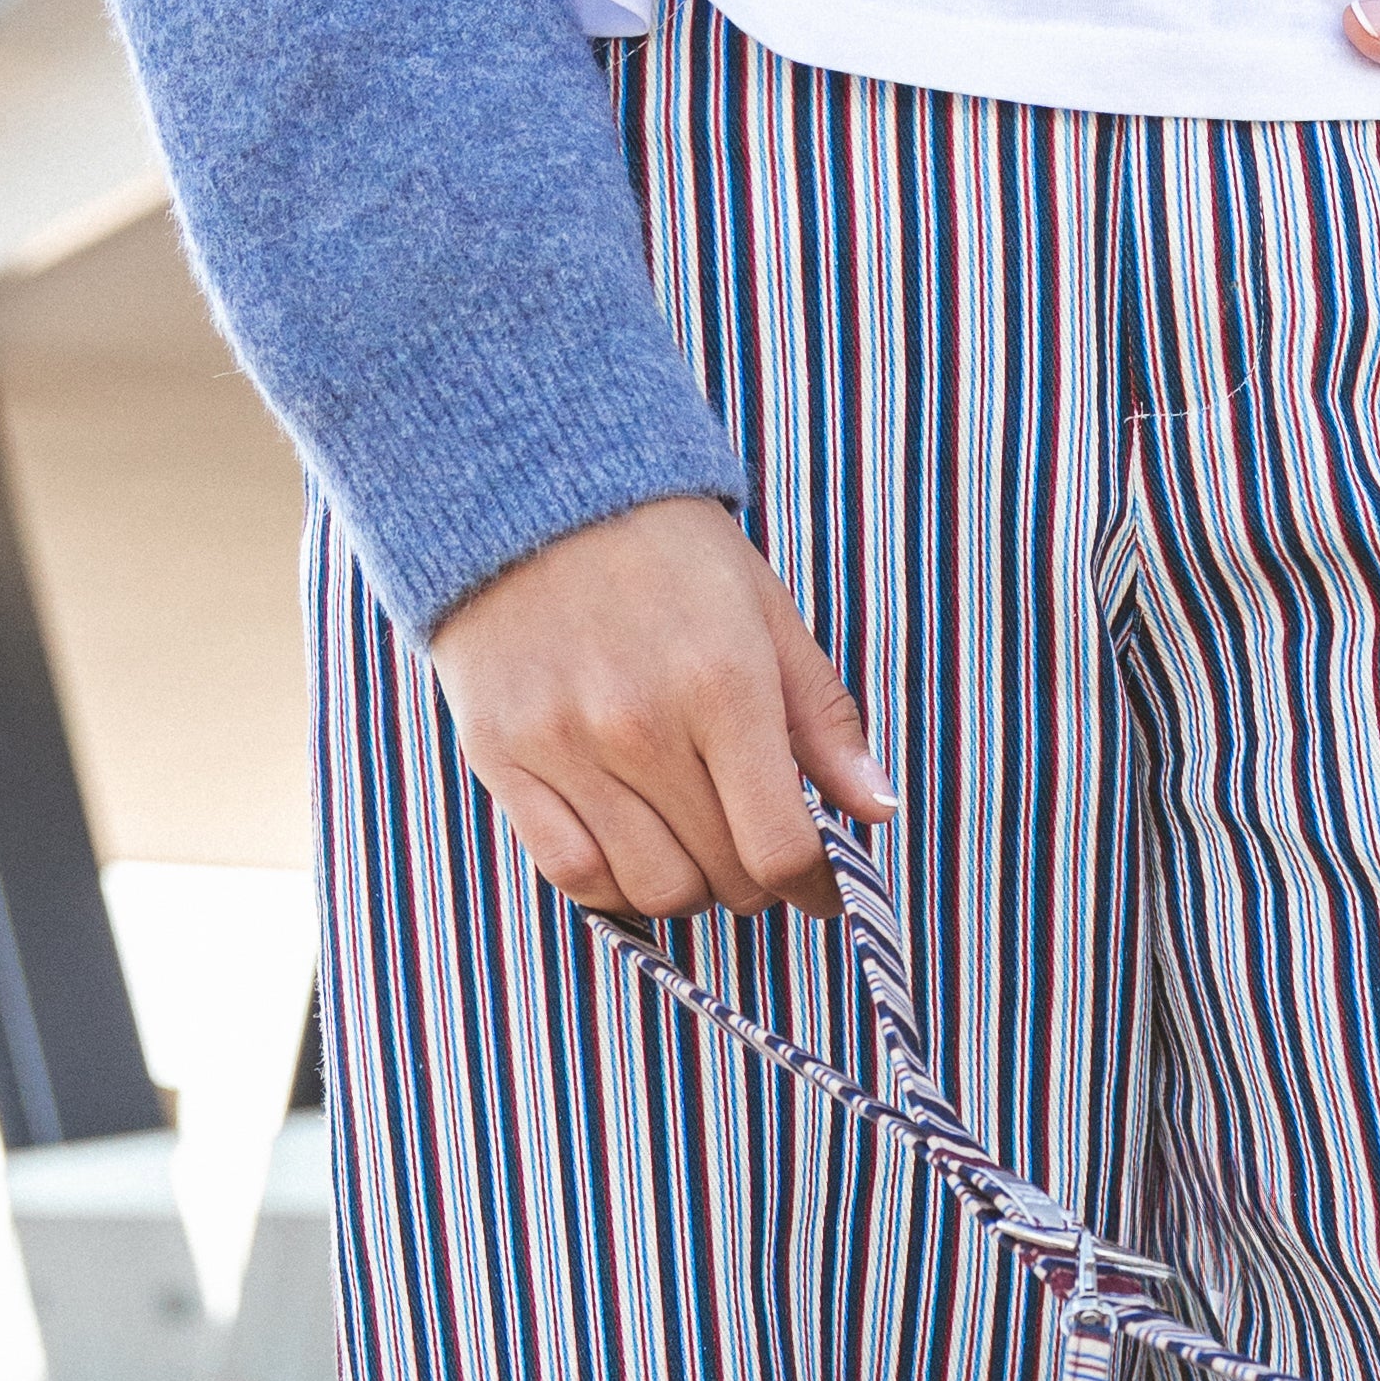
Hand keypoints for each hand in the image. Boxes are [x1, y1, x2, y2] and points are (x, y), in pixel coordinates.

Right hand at [429, 494, 892, 917]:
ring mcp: (564, 746)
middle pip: (722, 876)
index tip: (821, 891)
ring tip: (696, 850)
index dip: (815, 888)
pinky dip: (613, 886)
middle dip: (756, 882)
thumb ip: (823, 720)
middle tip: (754, 852)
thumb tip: (878, 810)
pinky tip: (632, 853)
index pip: (780, 846)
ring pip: (651, 890)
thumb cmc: (665, 553)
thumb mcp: (766, 615)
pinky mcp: (501, 756)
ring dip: (689, 889)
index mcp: (722, 684)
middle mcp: (640, 724)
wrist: (528, 490)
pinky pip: (570, 874)